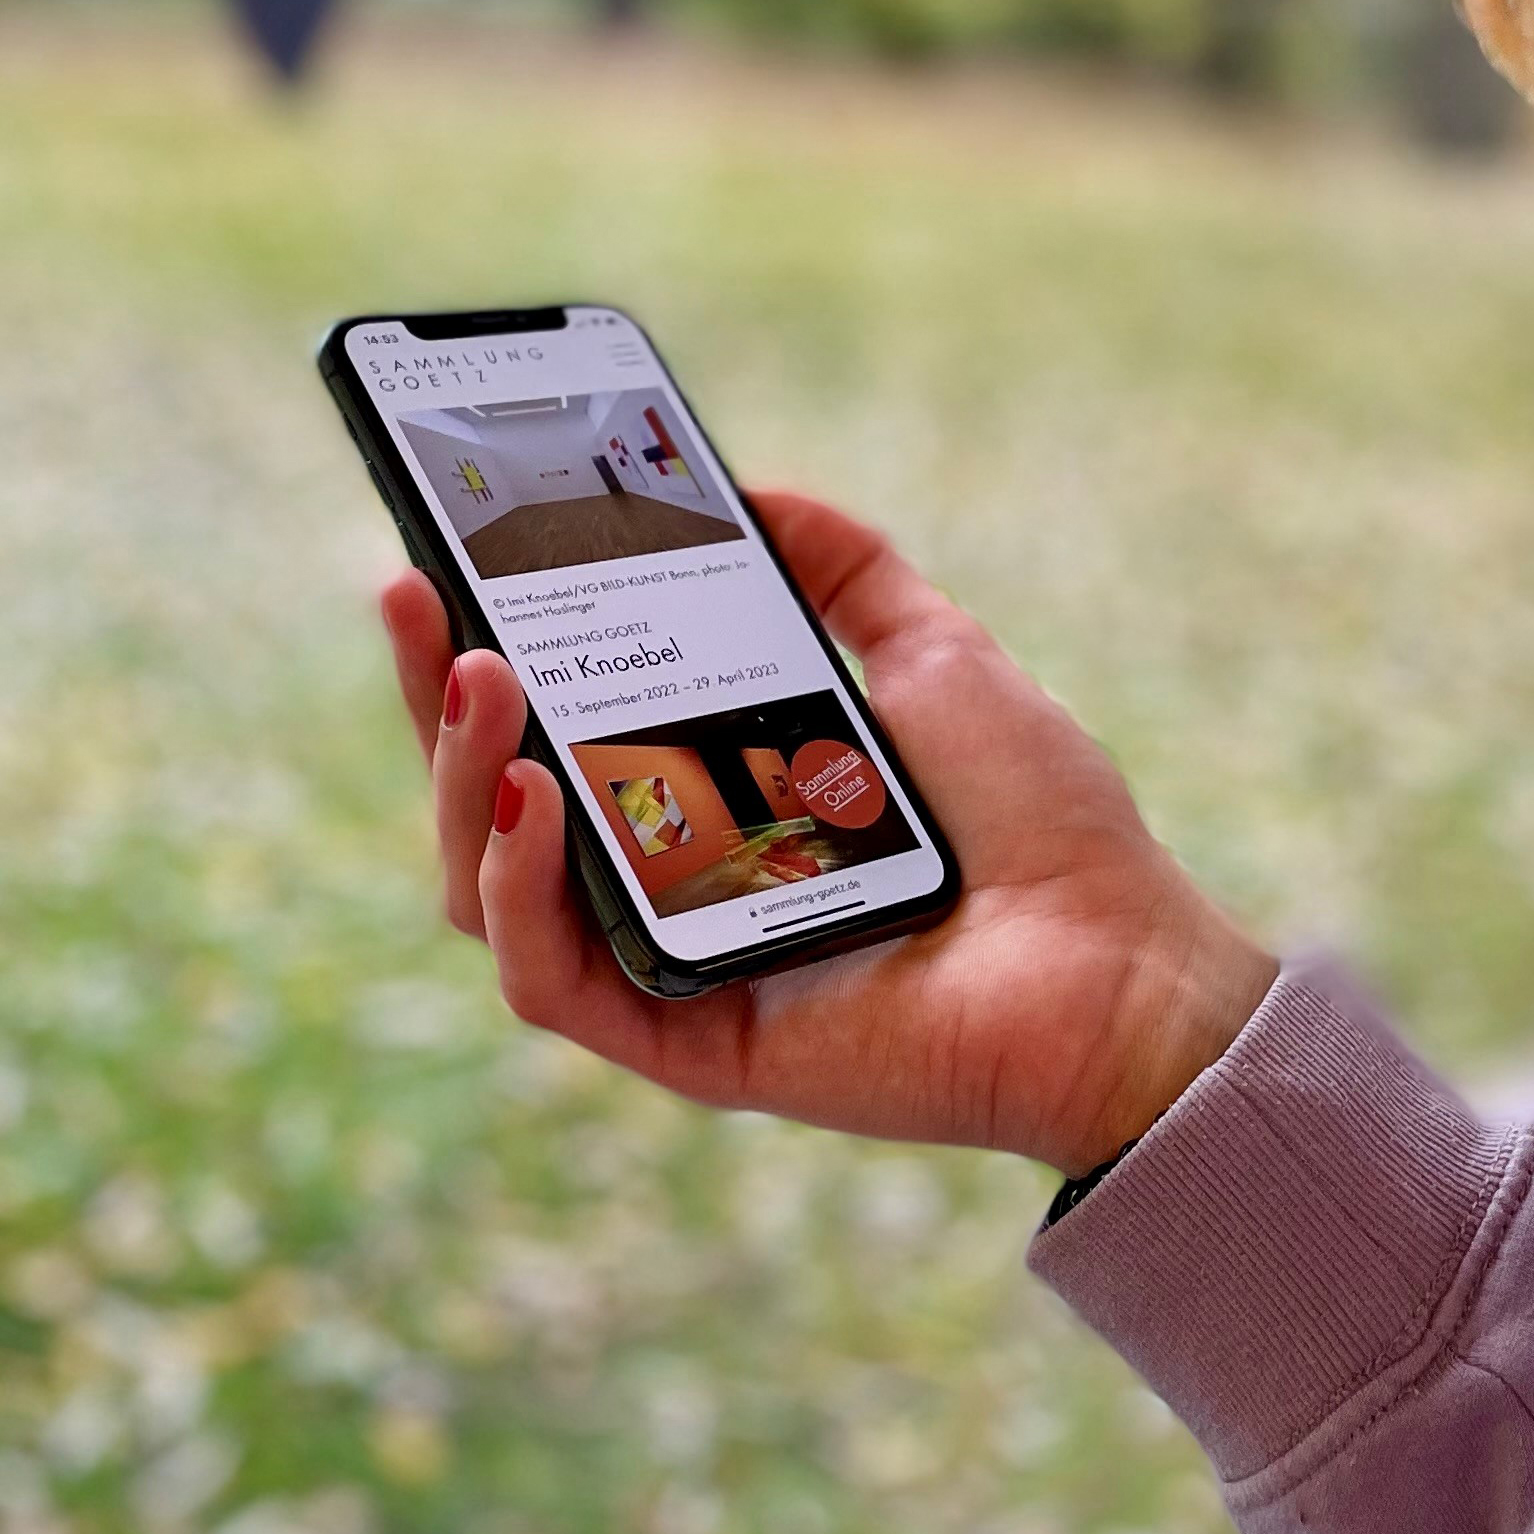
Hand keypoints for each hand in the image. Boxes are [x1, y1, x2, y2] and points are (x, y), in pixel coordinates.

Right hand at [377, 490, 1276, 1176]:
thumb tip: (750, 489)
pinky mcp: (688, 1044)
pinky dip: (522, 890)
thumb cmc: (1041, 824)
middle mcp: (675, 888)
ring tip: (480, 677)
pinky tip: (538, 798)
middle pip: (498, 803)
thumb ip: (845, 570)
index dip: (483, 650)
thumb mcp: (936, 655)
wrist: (1119, 961)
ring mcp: (672, 968)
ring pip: (493, 888)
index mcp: (715, 804)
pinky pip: (553, 981)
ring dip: (464, 781)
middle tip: (414, 594)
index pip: (559, 728)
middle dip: (438, 700)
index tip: (442, 556)